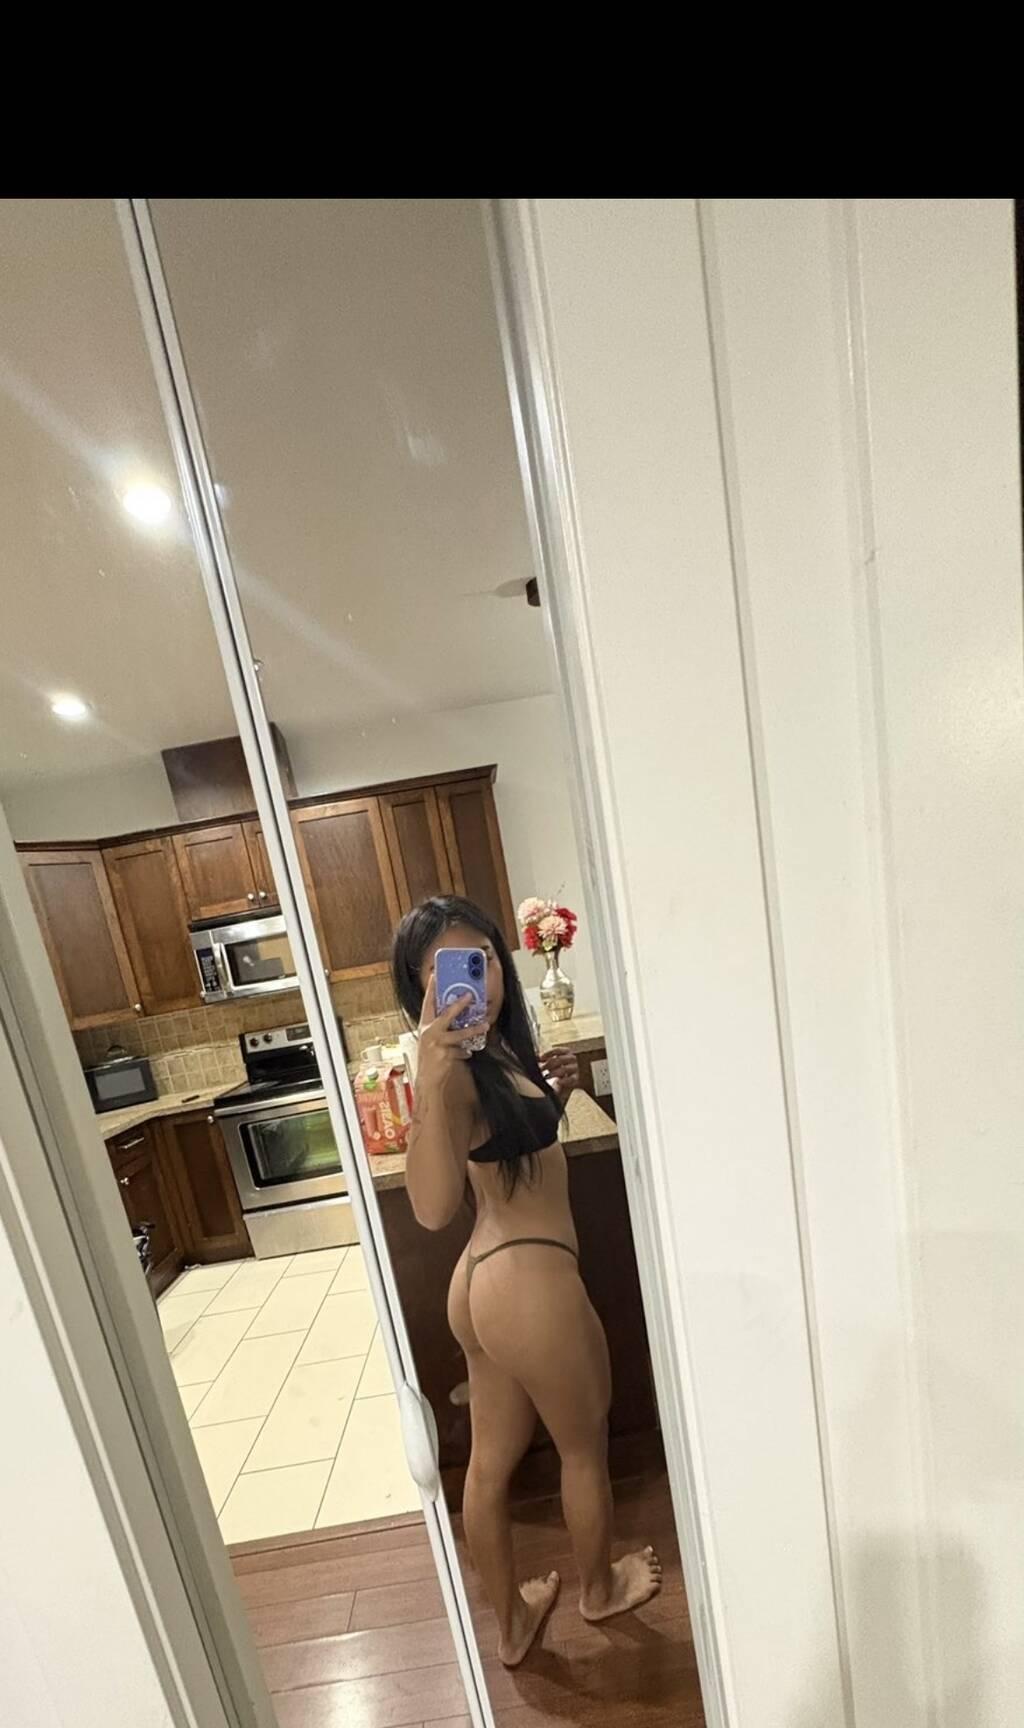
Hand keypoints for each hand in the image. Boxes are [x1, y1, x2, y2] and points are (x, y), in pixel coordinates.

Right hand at [415, 972, 482, 1090]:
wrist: (427, 1080)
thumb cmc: (431, 1057)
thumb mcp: (432, 1038)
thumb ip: (441, 1026)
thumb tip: (457, 1011)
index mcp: (424, 1025)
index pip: (427, 1003)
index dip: (431, 988)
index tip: (435, 974)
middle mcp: (428, 1032)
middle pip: (446, 1015)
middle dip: (459, 1005)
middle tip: (470, 995)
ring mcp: (436, 1044)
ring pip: (459, 1034)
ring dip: (473, 1030)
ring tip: (485, 1027)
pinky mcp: (444, 1055)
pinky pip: (461, 1050)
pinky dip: (466, 1052)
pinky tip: (468, 1053)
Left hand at [541, 1046, 578, 1098]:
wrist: (562, 1083)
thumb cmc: (554, 1069)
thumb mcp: (548, 1062)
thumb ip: (542, 1058)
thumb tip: (533, 1055)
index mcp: (566, 1052)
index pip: (557, 1050)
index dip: (548, 1054)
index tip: (539, 1058)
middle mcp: (572, 1059)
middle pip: (560, 1059)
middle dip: (548, 1064)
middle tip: (540, 1069)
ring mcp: (574, 1069)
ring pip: (564, 1069)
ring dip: (553, 1073)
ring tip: (546, 1077)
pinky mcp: (575, 1079)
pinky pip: (570, 1079)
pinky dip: (564, 1080)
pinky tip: (558, 1082)